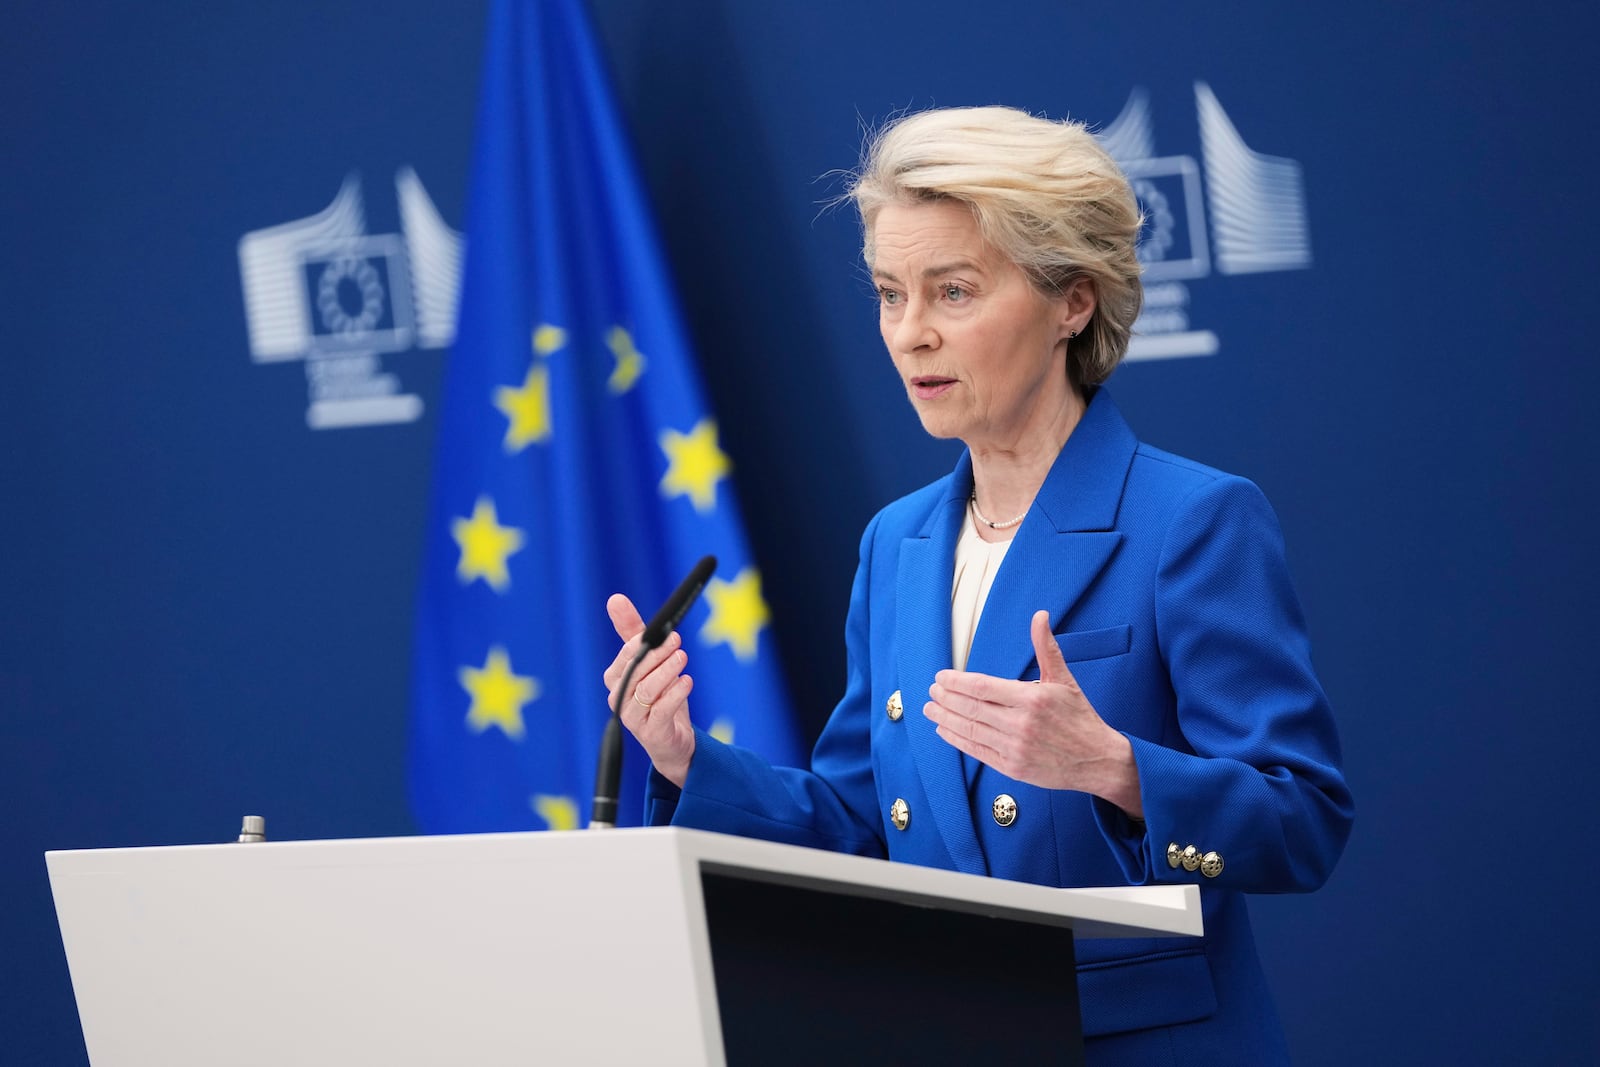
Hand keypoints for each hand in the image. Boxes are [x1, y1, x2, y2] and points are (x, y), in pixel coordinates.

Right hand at [603, 593, 696, 786]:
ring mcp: (632, 718)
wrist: (672, 741)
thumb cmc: (659, 696)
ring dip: (667, 671)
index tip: (664, 631)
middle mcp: (619, 698)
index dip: (642, 642)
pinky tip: (687, 681)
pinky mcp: (650, 733)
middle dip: (657, 654)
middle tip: (677, 640)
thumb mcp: (650, 662)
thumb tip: (614, 599)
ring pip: (647, 690)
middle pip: (636, 672)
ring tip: (683, 658)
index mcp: (616, 679)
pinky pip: (661, 710)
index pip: (626, 656)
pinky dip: (675, 694)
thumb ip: (633, 632)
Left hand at [924, 610, 1142, 816]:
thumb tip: (1040, 616)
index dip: (956, 682)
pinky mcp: (1012, 768)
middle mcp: (1021, 724)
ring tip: (930, 708)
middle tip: (931, 690)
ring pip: (970, 730)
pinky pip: (977, 751)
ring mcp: (1015, 748)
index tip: (940, 677)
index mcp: (1032, 699)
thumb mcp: (1064, 680)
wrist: (1098, 760)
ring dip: (945, 718)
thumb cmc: (1080, 718)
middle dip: (946, 698)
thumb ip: (1046, 647)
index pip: (982, 687)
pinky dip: (957, 740)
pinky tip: (944, 730)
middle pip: (971, 708)